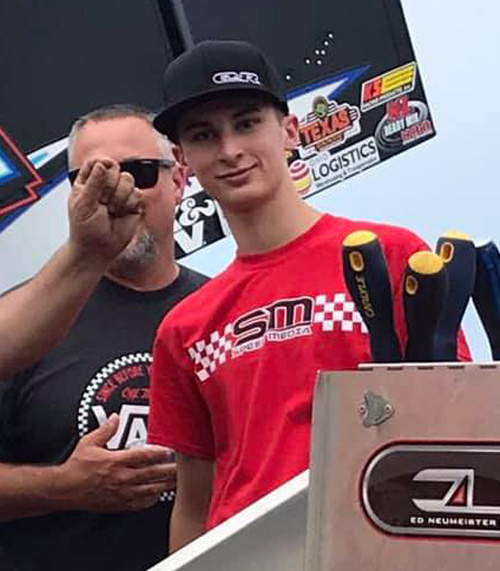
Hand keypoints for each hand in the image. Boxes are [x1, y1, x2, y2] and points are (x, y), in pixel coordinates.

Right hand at [58, 414, 175, 512]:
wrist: (65, 490)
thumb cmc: (76, 466)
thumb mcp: (89, 443)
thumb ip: (105, 430)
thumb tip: (115, 417)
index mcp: (115, 461)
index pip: (143, 456)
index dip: (158, 453)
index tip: (170, 450)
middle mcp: (121, 478)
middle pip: (152, 474)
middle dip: (169, 470)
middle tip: (183, 467)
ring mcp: (121, 493)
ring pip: (149, 490)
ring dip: (165, 485)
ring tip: (177, 480)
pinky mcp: (119, 504)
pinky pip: (140, 503)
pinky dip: (152, 499)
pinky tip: (158, 493)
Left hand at [67, 158, 143, 264]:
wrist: (99, 249)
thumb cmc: (85, 230)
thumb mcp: (83, 204)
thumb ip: (93, 183)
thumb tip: (101, 165)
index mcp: (88, 182)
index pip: (97, 162)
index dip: (102, 164)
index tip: (103, 170)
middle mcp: (105, 186)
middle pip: (115, 169)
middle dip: (109, 185)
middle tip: (103, 201)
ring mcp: (120, 194)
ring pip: (128, 179)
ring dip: (120, 196)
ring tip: (111, 209)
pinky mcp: (133, 204)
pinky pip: (137, 194)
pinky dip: (129, 204)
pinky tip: (121, 213)